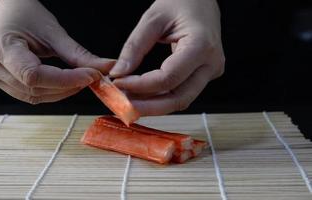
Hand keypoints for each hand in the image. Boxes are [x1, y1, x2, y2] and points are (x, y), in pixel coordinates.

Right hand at [0, 0, 113, 103]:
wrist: (4, 12)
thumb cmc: (25, 15)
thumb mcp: (53, 31)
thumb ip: (78, 55)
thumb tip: (108, 68)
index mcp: (0, 46)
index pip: (34, 75)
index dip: (65, 80)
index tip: (90, 76)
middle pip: (35, 89)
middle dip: (67, 87)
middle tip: (90, 78)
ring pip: (33, 96)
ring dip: (61, 92)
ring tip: (79, 80)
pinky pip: (28, 95)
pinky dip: (50, 92)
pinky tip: (63, 84)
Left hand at [110, 0, 224, 115]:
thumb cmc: (182, 1)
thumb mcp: (153, 18)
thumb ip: (135, 46)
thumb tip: (119, 73)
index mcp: (202, 45)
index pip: (168, 78)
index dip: (141, 85)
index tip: (119, 83)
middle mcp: (211, 63)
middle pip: (179, 98)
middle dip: (149, 107)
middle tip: (123, 107)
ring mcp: (210, 71)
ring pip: (181, 100)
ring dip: (154, 106)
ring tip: (129, 102)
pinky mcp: (204, 75)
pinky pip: (182, 93)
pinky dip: (161, 97)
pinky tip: (143, 96)